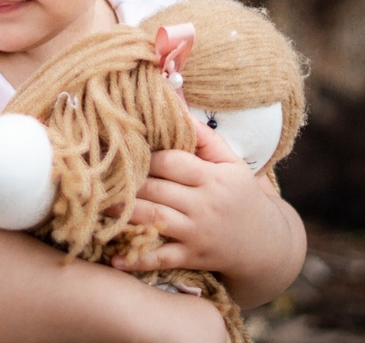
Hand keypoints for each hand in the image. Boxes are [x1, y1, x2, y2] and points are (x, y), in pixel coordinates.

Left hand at [111, 118, 289, 279]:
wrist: (267, 243)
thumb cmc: (240, 195)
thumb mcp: (231, 163)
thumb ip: (204, 137)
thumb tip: (177, 104)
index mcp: (213, 177)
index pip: (171, 162)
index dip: (145, 158)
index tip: (125, 154)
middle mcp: (205, 203)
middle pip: (156, 189)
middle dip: (126, 184)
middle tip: (98, 179)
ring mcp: (198, 232)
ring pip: (154, 219)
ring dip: (123, 213)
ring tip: (97, 205)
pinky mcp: (194, 257)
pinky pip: (162, 258)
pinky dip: (138, 259)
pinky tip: (115, 258)